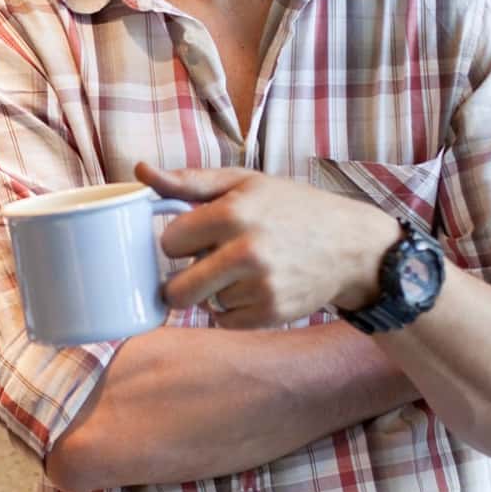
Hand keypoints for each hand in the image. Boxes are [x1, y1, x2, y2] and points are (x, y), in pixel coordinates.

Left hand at [136, 162, 401, 329]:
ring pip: (203, 304)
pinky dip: (232, 309)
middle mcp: (245, 252)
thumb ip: (189, 181)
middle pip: (177, 289)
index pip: (169, 243)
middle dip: (183, 280)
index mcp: (233, 213)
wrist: (350, 245)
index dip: (180, 240)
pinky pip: (224, 321)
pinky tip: (256, 287)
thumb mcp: (244, 183)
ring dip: (214, 291)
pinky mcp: (270, 314)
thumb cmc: (291, 208)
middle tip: (207, 263)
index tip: (198, 235)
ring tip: (245, 270)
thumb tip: (140, 170)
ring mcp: (259, 287)